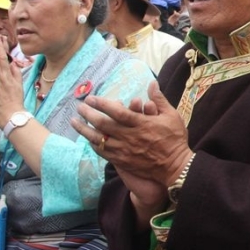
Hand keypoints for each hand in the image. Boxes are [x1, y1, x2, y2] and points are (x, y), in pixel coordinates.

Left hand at [72, 81, 191, 209]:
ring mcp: (124, 150)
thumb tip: (152, 83)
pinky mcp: (122, 161)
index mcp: (141, 124)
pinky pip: (103, 152)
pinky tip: (88, 138)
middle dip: (88, 114)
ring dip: (84, 130)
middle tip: (79, 107)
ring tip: (74, 122)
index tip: (91, 98)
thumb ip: (159, 100)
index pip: (117, 112)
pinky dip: (93, 144)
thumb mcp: (172, 116)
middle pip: (103, 125)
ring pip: (99, 139)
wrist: (175, 166)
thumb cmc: (175, 139)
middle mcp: (130, 137)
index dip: (102, 104)